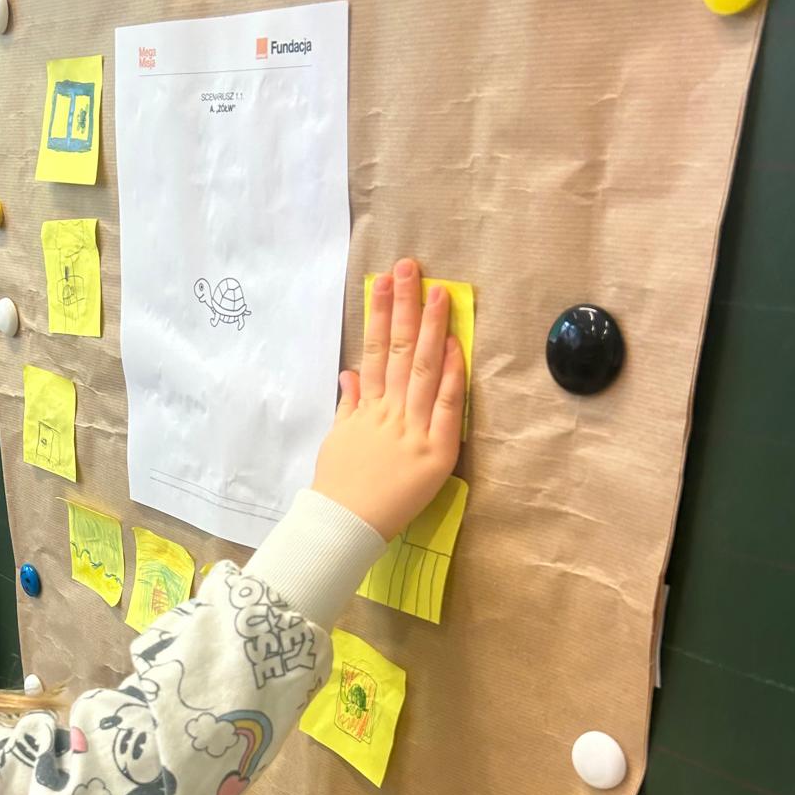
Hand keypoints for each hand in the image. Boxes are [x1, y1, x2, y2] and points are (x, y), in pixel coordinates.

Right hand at [313, 258, 464, 539]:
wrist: (342, 527)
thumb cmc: (339, 488)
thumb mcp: (338, 441)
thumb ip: (349, 406)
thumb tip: (351, 374)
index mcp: (366, 408)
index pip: (374, 351)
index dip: (380, 314)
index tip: (383, 281)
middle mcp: (389, 412)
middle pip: (399, 351)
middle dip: (404, 306)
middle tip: (410, 268)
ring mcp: (412, 430)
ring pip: (423, 371)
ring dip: (432, 329)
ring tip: (439, 293)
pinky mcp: (434, 453)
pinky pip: (446, 409)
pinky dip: (452, 377)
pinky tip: (457, 347)